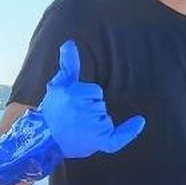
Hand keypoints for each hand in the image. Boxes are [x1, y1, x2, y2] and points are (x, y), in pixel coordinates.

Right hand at [40, 40, 145, 157]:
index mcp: (75, 94)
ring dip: (96, 122)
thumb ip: (69, 64)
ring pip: (105, 118)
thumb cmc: (53, 110)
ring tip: (78, 129)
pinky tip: (140, 121)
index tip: (72, 104)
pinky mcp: (100, 141)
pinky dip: (129, 131)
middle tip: (73, 117)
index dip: (86, 97)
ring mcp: (93, 127)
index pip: (95, 91)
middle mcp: (85, 110)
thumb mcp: (59, 85)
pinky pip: (118, 137)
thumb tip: (70, 43)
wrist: (45, 140)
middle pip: (100, 103)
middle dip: (90, 108)